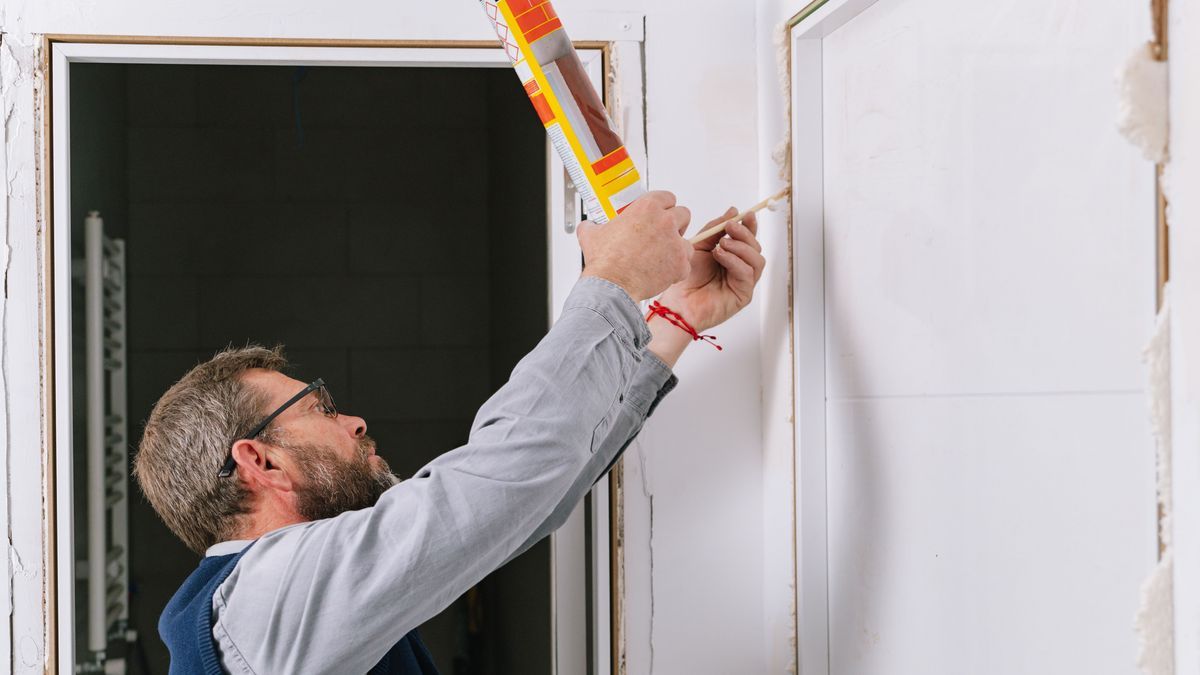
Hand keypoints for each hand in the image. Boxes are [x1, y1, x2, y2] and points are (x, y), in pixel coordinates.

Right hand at [577, 191, 691, 300]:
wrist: (613, 285)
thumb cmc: (606, 261)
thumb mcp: (591, 235)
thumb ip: (593, 226)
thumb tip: (588, 226)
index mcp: (647, 207)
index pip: (668, 197)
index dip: (664, 206)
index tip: (659, 214)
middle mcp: (665, 221)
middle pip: (683, 214)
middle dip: (675, 224)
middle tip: (663, 235)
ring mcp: (675, 242)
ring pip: (687, 241)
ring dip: (677, 248)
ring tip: (662, 257)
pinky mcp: (680, 263)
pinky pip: (685, 264)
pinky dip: (676, 269)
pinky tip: (661, 272)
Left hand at [655, 207, 765, 332]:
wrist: (679, 301)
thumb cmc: (687, 277)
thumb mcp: (700, 244)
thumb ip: (716, 228)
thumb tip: (733, 211)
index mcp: (732, 256)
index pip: (748, 239)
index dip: (750, 226)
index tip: (746, 214)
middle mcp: (741, 268)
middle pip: (755, 247)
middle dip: (744, 234)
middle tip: (729, 227)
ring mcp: (744, 282)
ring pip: (756, 259)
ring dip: (740, 247)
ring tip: (720, 245)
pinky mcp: (744, 294)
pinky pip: (748, 273)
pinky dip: (735, 261)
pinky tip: (720, 256)